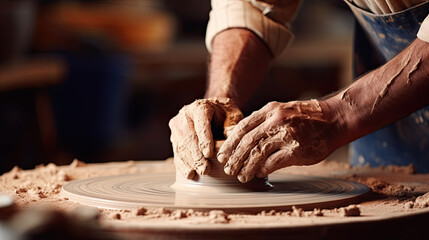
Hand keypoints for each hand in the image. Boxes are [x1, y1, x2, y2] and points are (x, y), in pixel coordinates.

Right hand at [169, 98, 242, 178]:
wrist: (213, 110)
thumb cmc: (225, 114)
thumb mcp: (233, 115)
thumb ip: (233, 126)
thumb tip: (232, 140)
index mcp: (200, 107)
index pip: (201, 123)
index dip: (204, 139)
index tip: (209, 154)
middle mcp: (185, 115)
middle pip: (189, 137)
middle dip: (196, 155)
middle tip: (205, 169)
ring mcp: (177, 127)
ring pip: (181, 146)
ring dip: (190, 162)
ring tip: (199, 173)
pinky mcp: (175, 137)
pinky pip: (177, 152)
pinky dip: (183, 164)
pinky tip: (189, 173)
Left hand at [217, 100, 337, 182]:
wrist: (334, 119)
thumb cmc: (306, 118)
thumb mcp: (281, 111)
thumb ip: (263, 122)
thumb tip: (241, 138)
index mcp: (270, 111)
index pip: (242, 127)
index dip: (230, 143)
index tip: (222, 154)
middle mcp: (276, 121)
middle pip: (247, 142)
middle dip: (234, 157)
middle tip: (227, 168)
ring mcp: (286, 135)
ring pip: (257, 153)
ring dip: (246, 167)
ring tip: (241, 176)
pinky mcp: (296, 150)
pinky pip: (273, 163)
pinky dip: (263, 169)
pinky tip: (258, 174)